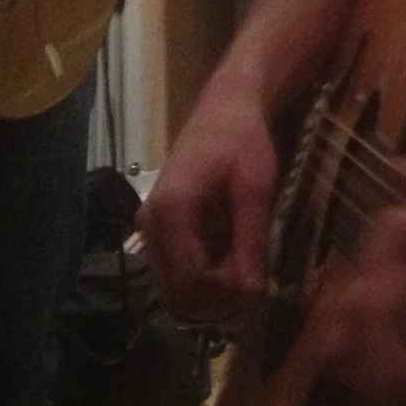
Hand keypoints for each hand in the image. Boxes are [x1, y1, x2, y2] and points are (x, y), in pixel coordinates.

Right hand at [143, 75, 282, 322]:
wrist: (226, 108)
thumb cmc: (243, 141)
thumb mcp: (255, 189)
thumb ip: (251, 240)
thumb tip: (251, 293)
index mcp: (171, 211)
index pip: (190, 282)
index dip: (224, 295)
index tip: (257, 286)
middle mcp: (150, 224)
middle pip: (177, 291)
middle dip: (215, 297)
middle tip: (252, 281)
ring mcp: (149, 227)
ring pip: (175, 285)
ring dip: (210, 287)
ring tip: (244, 263)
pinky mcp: (157, 228)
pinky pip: (176, 268)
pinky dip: (203, 272)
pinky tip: (230, 250)